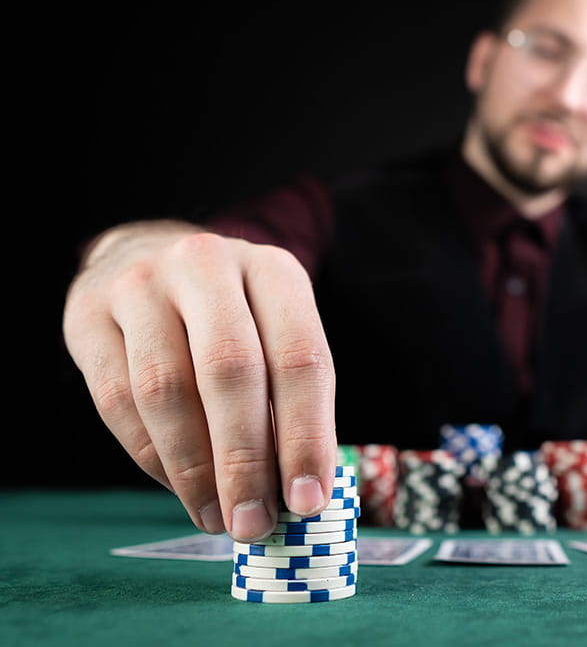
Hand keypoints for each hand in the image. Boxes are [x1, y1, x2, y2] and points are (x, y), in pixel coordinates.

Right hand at [63, 223, 336, 540]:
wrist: (148, 255)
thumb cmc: (232, 313)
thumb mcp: (276, 330)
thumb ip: (291, 400)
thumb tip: (301, 492)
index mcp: (272, 269)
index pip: (300, 357)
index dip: (306, 436)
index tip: (308, 500)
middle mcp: (206, 265)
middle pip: (231, 372)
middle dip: (245, 461)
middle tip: (254, 523)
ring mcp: (140, 285)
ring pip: (166, 390)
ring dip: (194, 469)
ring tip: (218, 516)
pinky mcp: (87, 314)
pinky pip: (117, 400)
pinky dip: (152, 457)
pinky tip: (179, 486)